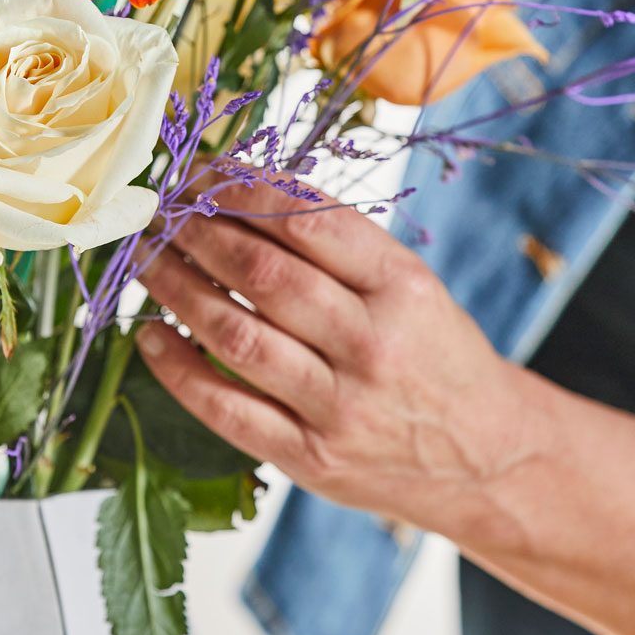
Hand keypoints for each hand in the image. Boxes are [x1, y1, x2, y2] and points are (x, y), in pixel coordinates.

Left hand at [136, 172, 634, 634]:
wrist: (489, 458)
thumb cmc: (438, 358)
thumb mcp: (413, 288)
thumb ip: (339, 248)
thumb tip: (240, 194)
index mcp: (403, 288)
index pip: (308, 222)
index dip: (242, 190)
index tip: (201, 175)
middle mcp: (373, 344)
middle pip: (263, 275)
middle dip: (197, 233)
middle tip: (158, 212)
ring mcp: (340, 407)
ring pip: (236, 335)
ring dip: (176, 290)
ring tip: (145, 261)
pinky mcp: (312, 460)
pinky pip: (228, 410)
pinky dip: (179, 372)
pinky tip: (150, 338)